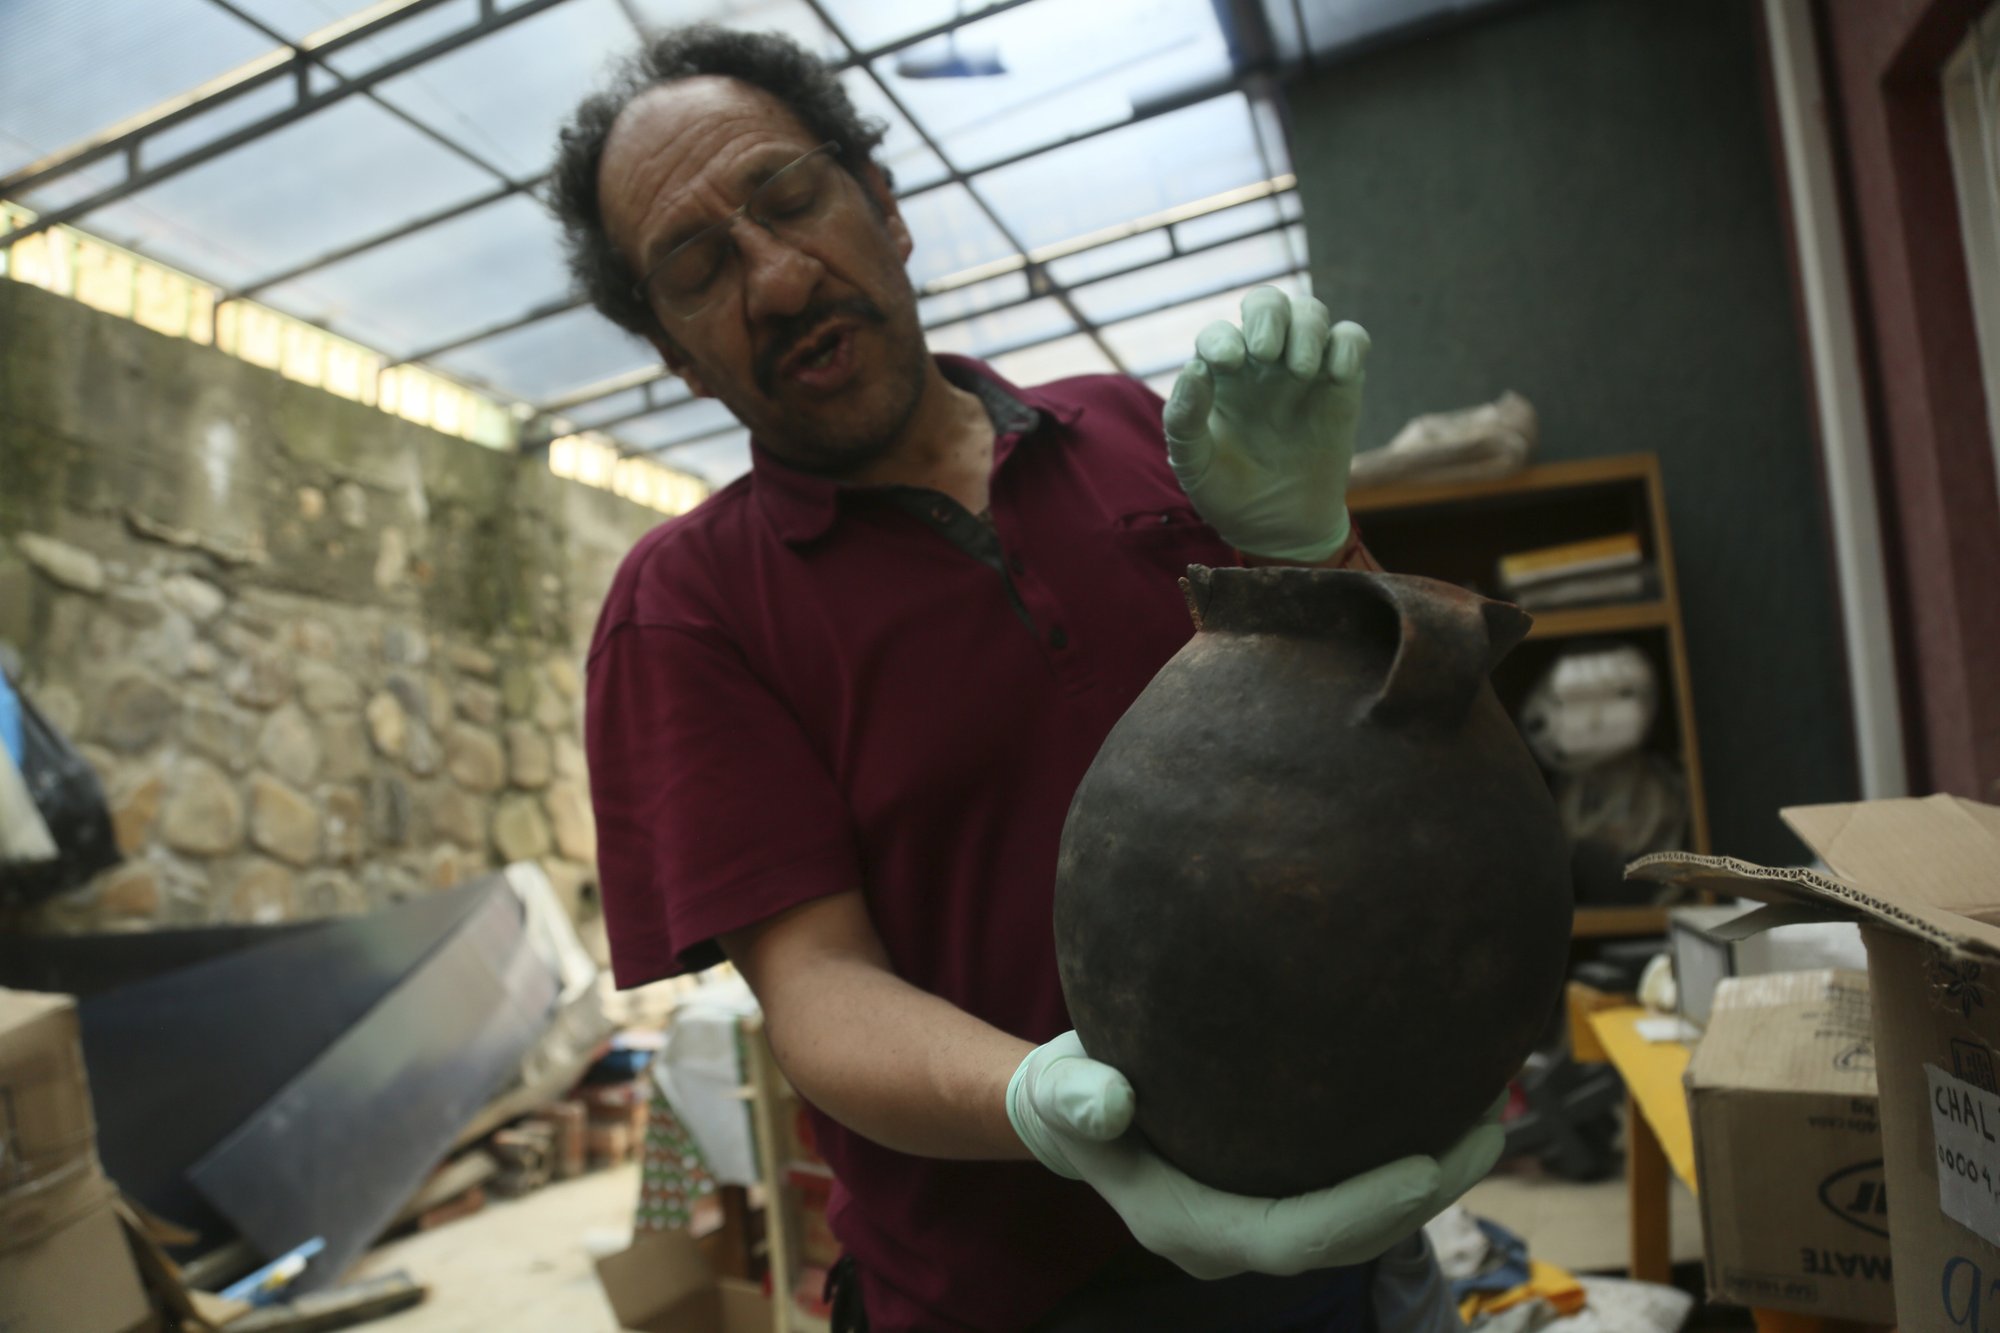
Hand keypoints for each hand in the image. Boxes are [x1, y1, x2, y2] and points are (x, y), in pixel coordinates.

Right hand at [1006, 1032, 1502, 1279]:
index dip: (1369, 1208)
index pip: (1300, 1235)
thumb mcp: (1061, 1091)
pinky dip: (1405, 1158)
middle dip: (1426, 1196)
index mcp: (1195, 1229)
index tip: (1429, 1164)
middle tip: (1487, 1134)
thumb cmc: (1068, 1092)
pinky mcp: (1279, 1192)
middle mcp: (1239, 1240)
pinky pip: (1354, 1190)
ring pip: (1364, 1221)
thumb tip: (1111, 1099)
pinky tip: (1445, 1101)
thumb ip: (1077, 1098)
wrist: (1070, 1108)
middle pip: (1351, 1239)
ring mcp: (1262, 1221)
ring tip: (1490, 1118)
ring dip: (1431, 1181)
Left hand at [1162, 286, 1369, 562]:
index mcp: (1220, 375)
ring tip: (1299, 371)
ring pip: (1310, 313)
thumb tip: (1194, 370)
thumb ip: (1184, 419)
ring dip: (1306, 329)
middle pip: (1267, 304)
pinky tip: (1337, 374)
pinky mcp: (1342, 384)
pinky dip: (1348, 344)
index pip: (1219, 335)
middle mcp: (1262, 363)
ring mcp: (1304, 369)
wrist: (1279, 527)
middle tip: (1265, 352)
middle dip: (1266, 316)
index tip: (1227, 363)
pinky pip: (1351, 339)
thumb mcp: (1194, 465)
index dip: (1221, 339)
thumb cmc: (1228, 493)